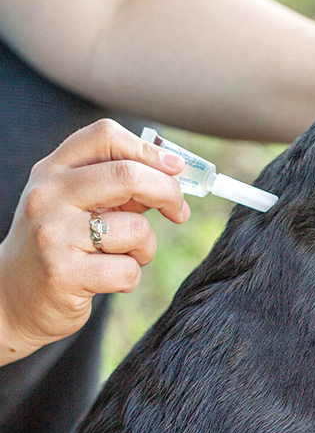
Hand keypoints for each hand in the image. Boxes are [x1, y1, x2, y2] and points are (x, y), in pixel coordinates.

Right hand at [0, 119, 189, 364]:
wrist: (14, 297)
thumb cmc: (61, 246)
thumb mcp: (79, 205)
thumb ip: (119, 186)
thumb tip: (173, 169)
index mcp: (53, 171)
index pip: (105, 136)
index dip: (150, 151)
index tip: (175, 169)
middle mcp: (48, 196)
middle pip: (128, 175)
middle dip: (168, 192)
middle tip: (179, 212)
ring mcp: (53, 234)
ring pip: (136, 230)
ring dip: (145, 248)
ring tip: (122, 257)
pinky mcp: (64, 274)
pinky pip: (128, 271)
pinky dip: (130, 277)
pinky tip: (106, 279)